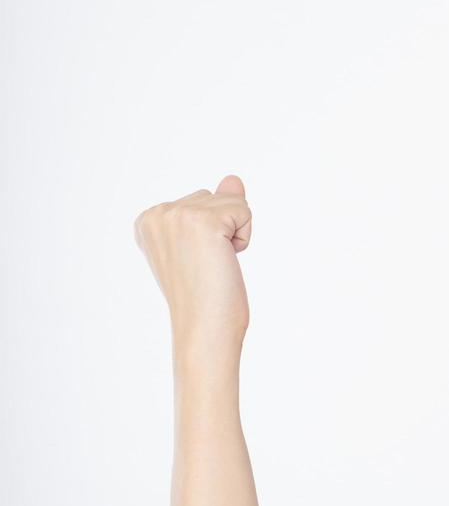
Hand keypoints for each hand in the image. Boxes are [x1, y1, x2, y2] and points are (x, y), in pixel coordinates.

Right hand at [134, 175, 253, 345]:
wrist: (204, 327)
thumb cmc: (205, 295)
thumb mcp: (205, 244)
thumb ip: (214, 207)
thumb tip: (233, 178)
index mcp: (148, 220)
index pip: (200, 202)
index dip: (211, 233)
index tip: (196, 261)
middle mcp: (157, 213)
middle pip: (214, 197)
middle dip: (223, 230)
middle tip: (208, 265)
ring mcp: (177, 215)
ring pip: (231, 201)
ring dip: (234, 234)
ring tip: (215, 263)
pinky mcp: (203, 221)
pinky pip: (244, 209)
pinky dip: (244, 237)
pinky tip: (225, 260)